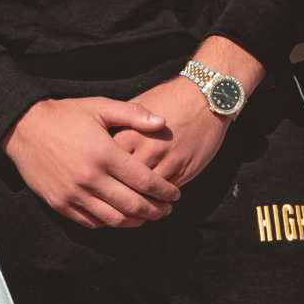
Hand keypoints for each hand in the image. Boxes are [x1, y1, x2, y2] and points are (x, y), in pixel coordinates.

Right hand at [2, 96, 178, 227]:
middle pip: (132, 205)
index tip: (175, 194)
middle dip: (155, 211)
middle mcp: (89, 178)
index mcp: (103, 153)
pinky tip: (119, 216)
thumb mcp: (99, 106)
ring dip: (136, 222)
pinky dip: (109, 223)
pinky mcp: (60, 203)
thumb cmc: (64, 115)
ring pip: (113, 219)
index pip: (144, 181)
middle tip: (166, 211)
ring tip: (147, 217)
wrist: (23, 128)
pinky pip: (91, 222)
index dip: (164, 191)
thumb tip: (162, 122)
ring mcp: (73, 194)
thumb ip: (133, 114)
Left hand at [110, 40, 263, 188]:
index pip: (108, 163)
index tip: (99, 179)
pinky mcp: (185, 170)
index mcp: (130, 133)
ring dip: (139, 200)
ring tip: (131, 205)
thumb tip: (102, 144)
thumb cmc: (168, 99)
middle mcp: (148, 149)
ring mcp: (168, 161)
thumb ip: (120, 126)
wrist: (204, 98)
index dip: (102, 173)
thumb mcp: (138, 107)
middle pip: (125, 182)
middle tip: (111, 199)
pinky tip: (151, 200)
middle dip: (117, 191)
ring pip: (147, 192)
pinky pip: (166, 192)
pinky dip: (157, 198)